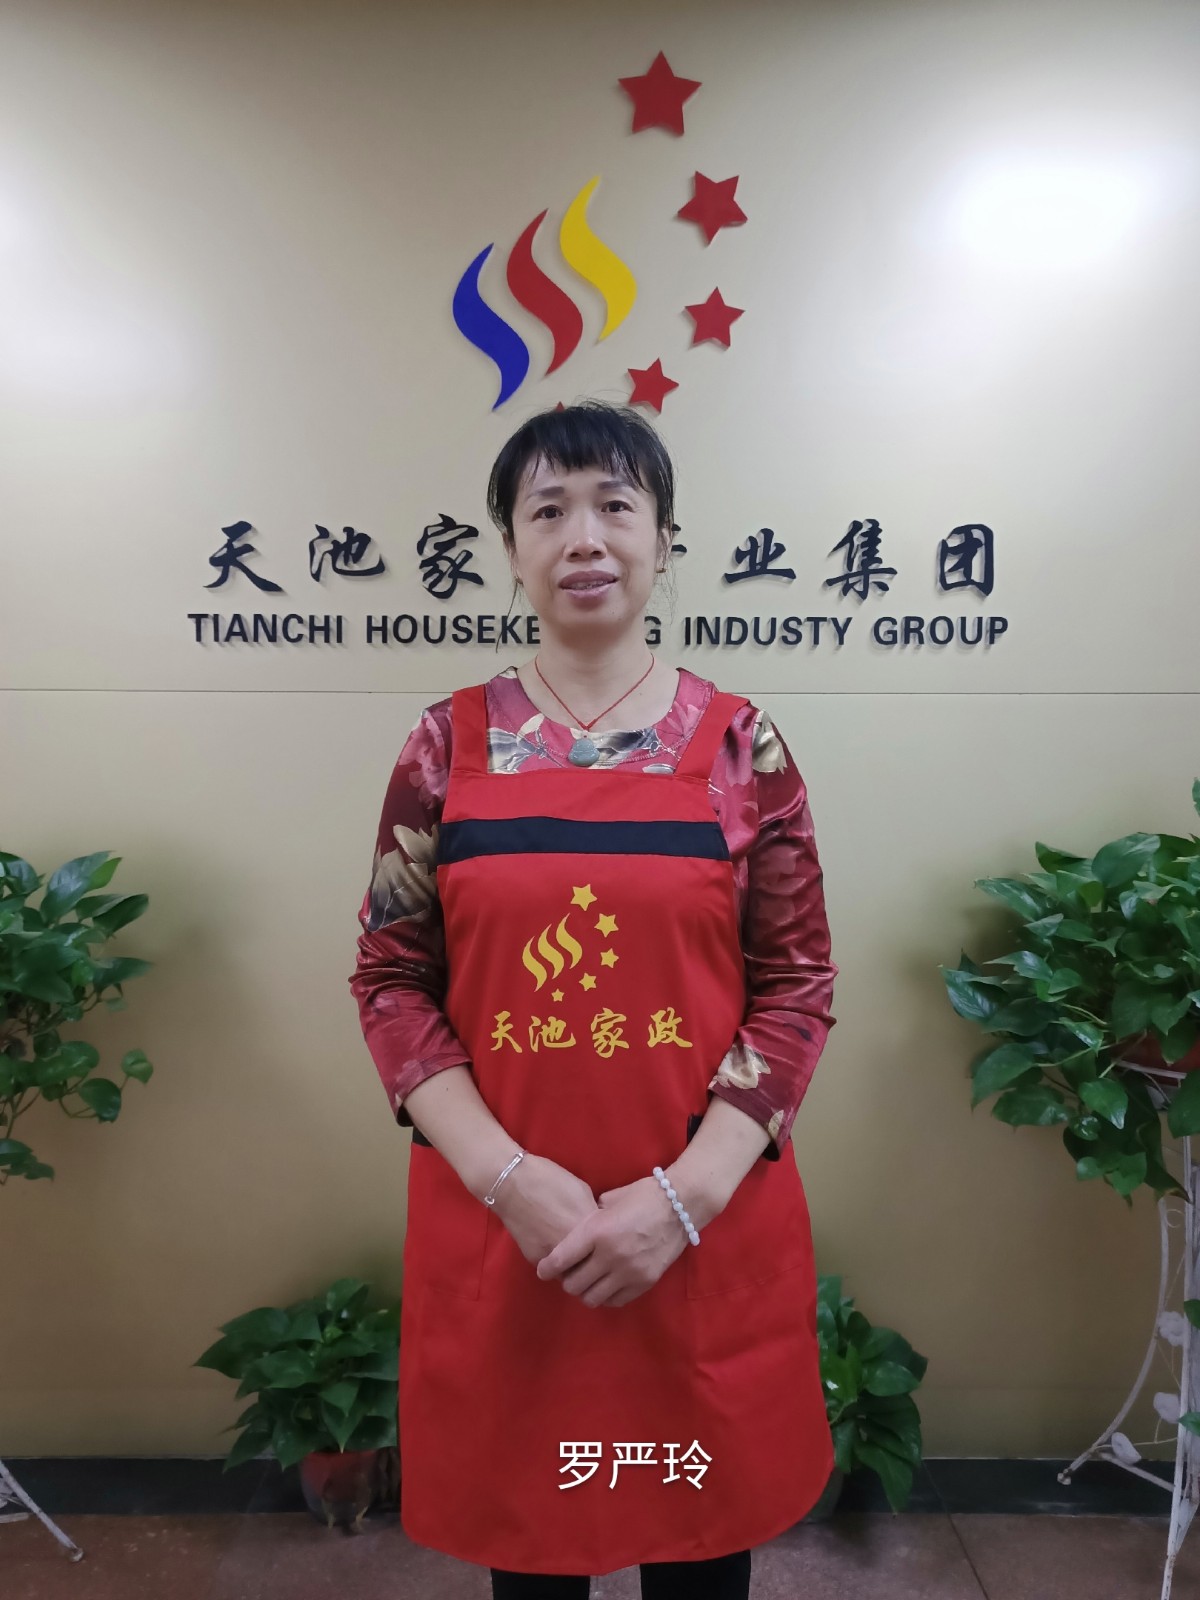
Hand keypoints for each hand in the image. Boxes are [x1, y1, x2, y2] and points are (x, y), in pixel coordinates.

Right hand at [488, 1152, 598, 1266]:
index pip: (607, 1249)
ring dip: (575, 1267)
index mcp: (588, 1227)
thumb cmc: (549, 1179)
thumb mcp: (582, 1190)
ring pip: (572, 1272)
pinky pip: (553, 1269)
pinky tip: (555, 1249)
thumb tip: (596, 1226)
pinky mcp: (536, 1260)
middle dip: (593, 1262)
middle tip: (591, 1254)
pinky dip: (557, 1264)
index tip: (606, 1244)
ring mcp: (554, 1256)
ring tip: (574, 1256)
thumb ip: (591, 1213)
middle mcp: (573, 1247)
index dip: (606, 1246)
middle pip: (591, 1265)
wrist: (512, 1183)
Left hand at [535, 1176, 687, 1308]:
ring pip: (593, 1298)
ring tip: (587, 1281)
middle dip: (566, 1280)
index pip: (560, 1260)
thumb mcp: (609, 1200)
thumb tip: (576, 1231)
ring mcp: (629, 1272)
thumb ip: (590, 1218)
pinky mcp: (644, 1282)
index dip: (546, 1268)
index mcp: (598, 1232)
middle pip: (574, 1284)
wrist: (680, 1205)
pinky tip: (606, 1285)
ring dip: (585, 1291)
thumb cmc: (642, 1195)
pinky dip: (606, 1296)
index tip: (542, 1270)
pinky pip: (615, 1301)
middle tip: (568, 1274)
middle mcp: (610, 1256)